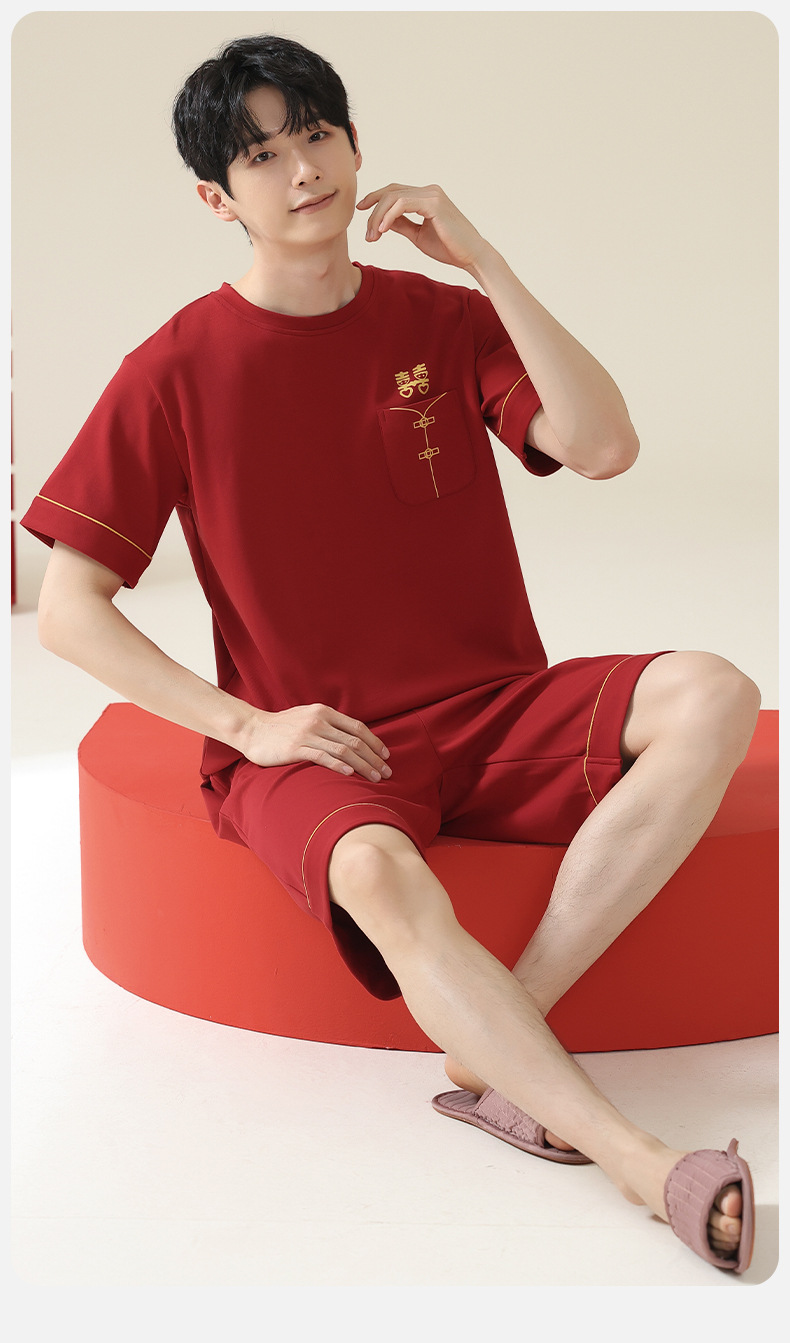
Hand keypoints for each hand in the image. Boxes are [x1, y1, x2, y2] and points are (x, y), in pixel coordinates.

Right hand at [238, 703, 391, 782]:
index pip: (357, 727)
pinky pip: (323, 757)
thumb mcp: (307, 717)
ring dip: (363, 765)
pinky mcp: (296, 747)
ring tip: (375, 778)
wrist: (252, 729)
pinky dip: (339, 765)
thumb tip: (351, 739)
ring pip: (343, 750)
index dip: (374, 742)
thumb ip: (328, 724)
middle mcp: (319, 720)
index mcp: (324, 712)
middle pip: (354, 741)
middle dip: (374, 758)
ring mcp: (307, 733)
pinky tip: (351, 774)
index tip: (386, 756)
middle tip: (386, 772)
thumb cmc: (281, 727)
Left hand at [356, 183, 489, 272]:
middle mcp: (429, 191)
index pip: (395, 191)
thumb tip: (381, 221)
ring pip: (394, 197)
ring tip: (373, 236)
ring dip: (378, 217)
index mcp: (426, 196)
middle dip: (373, 211)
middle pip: (391, 192)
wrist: (471, 256)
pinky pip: (402, 204)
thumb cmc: (449, 248)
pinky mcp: (434, 203)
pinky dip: (389, 217)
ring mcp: (432, 195)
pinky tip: (382, 231)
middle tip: (366, 234)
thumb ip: (401, 225)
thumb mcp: (418, 235)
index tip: (361, 210)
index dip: (375, 198)